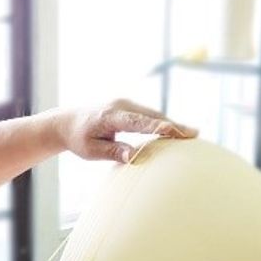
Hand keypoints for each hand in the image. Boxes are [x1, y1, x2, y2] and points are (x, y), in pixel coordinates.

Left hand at [56, 99, 196, 162]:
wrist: (66, 122)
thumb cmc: (78, 139)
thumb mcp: (91, 150)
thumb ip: (113, 151)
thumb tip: (134, 156)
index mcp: (109, 116)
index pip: (137, 122)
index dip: (156, 126)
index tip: (173, 130)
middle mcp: (120, 105)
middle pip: (151, 116)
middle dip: (173, 125)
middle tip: (194, 134)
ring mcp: (125, 104)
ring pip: (153, 114)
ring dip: (171, 124)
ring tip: (192, 134)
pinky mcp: (129, 107)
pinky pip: (149, 115)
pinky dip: (162, 123)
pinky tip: (177, 132)